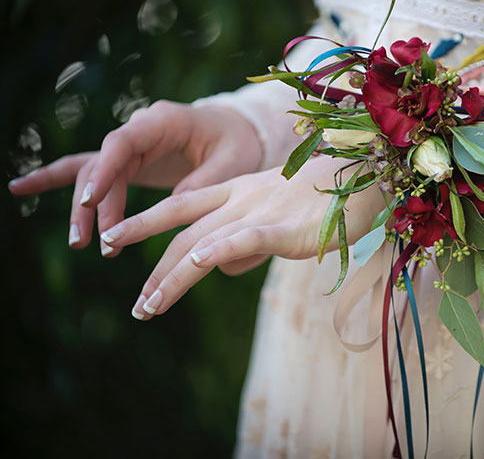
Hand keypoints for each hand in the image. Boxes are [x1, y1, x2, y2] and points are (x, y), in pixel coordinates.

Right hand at [7, 101, 262, 256]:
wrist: (238, 131)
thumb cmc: (238, 143)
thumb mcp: (234, 161)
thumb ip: (205, 181)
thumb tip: (174, 209)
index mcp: (164, 121)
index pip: (123, 143)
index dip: (105, 172)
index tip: (91, 202)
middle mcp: (139, 129)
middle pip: (104, 165)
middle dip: (96, 204)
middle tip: (98, 243)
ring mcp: (130, 145)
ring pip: (93, 173)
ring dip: (84, 208)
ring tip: (82, 244)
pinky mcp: (127, 162)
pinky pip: (89, 169)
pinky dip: (55, 178)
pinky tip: (20, 187)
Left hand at [100, 156, 383, 319]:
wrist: (366, 177)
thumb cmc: (328, 199)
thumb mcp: (278, 214)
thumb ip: (248, 236)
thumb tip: (224, 265)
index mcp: (238, 189)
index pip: (180, 205)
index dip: (144, 222)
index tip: (116, 238)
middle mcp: (239, 198)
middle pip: (181, 231)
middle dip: (153, 268)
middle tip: (136, 302)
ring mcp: (258, 211)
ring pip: (201, 243)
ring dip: (170, 278)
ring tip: (148, 308)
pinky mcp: (281, 228)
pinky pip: (240, 240)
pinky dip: (214, 253)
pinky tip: (192, 266)